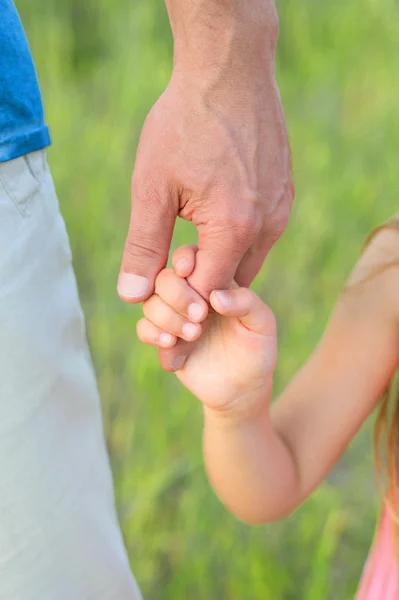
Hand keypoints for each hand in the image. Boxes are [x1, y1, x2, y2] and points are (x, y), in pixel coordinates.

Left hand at [117, 44, 292, 302]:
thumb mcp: (152, 187)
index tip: (160, 283)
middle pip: (233, 284)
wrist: (229, 69)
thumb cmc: (185, 123)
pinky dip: (237, 241)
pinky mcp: (285, 194)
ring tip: (190, 235)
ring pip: (249, 261)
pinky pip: (262, 235)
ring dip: (220, 262)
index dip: (181, 298)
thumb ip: (144, 246)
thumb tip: (132, 296)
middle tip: (172, 259)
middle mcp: (268, 226)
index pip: (208, 293)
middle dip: (202, 284)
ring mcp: (281, 209)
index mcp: (235, 229)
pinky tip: (214, 216)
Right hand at [136, 246, 276, 412]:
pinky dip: (153, 333)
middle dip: (177, 294)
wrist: (242, 389)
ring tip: (194, 334)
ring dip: (167, 317)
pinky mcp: (164, 339)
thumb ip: (246, 304)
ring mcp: (174, 316)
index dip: (186, 260)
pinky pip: (144, 328)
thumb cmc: (257, 350)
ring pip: (151, 302)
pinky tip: (170, 343)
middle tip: (200, 316)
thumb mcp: (262, 325)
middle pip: (165, 277)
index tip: (190, 272)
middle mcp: (190, 294)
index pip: (192, 257)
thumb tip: (216, 295)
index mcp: (213, 280)